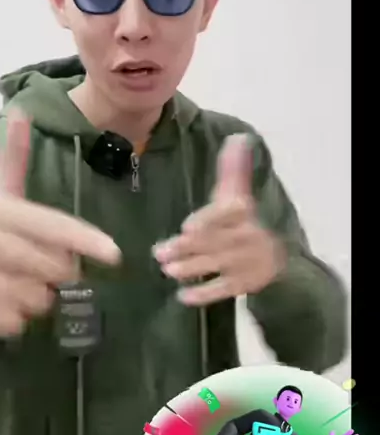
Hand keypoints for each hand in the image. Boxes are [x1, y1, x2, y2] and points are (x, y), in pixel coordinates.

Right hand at [0, 109, 120, 336]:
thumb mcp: (0, 196)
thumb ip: (13, 159)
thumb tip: (19, 111)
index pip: (51, 224)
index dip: (84, 239)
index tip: (114, 254)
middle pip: (51, 265)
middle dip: (58, 273)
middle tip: (46, 271)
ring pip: (34, 296)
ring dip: (37, 298)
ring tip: (20, 286)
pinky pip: (13, 320)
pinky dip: (17, 319)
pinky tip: (3, 305)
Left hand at [154, 134, 285, 305]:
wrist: (275, 259)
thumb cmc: (244, 220)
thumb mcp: (238, 194)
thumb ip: (233, 169)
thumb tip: (238, 137)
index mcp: (242, 212)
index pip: (227, 215)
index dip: (208, 220)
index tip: (187, 226)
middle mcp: (247, 236)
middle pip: (215, 241)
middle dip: (187, 248)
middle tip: (159, 253)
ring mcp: (246, 262)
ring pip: (216, 265)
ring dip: (191, 268)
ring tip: (168, 270)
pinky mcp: (244, 284)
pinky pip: (223, 289)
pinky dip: (204, 293)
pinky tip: (183, 296)